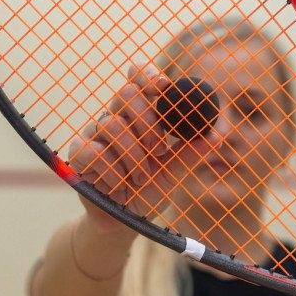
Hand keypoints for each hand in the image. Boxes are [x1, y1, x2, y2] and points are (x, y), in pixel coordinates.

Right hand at [68, 63, 223, 223]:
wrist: (124, 220)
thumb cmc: (147, 189)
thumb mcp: (173, 172)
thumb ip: (190, 153)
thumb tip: (216, 136)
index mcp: (138, 114)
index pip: (137, 78)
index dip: (148, 75)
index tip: (164, 86)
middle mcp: (115, 117)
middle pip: (125, 94)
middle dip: (147, 121)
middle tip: (159, 149)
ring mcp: (95, 133)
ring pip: (112, 124)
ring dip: (133, 154)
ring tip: (141, 176)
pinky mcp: (79, 153)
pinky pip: (94, 151)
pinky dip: (112, 170)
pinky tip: (120, 185)